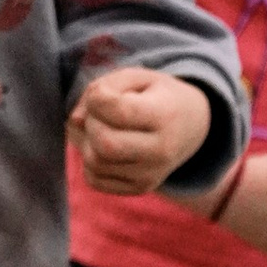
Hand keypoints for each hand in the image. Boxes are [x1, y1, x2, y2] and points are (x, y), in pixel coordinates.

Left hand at [69, 67, 212, 195]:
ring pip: (95, 163)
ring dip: (86, 141)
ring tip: (100, 126)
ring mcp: (151, 174)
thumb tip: (74, 121)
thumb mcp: (136, 78)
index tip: (102, 93)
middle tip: (98, 112)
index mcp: (165, 115)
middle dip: (91, 123)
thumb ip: (101, 89)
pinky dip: (90, 160)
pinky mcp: (139, 188)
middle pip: (105, 144)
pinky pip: (94, 179)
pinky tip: (103, 145)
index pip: (118, 112)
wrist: (191, 126)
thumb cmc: (156, 96)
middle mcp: (161, 151)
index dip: (97, 98)